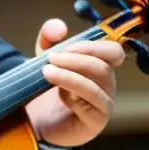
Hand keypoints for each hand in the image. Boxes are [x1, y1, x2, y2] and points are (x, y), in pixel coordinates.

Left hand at [26, 18, 125, 147]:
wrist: (36, 122)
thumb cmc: (46, 90)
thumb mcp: (44, 59)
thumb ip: (49, 38)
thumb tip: (60, 26)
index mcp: (99, 67)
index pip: (112, 50)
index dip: (90, 44)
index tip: (62, 46)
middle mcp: (107, 83)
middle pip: (106, 61)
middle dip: (79, 55)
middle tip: (51, 57)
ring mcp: (105, 102)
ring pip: (99, 79)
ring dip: (71, 72)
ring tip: (46, 71)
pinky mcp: (98, 119)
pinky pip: (93, 99)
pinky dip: (73, 90)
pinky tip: (57, 91)